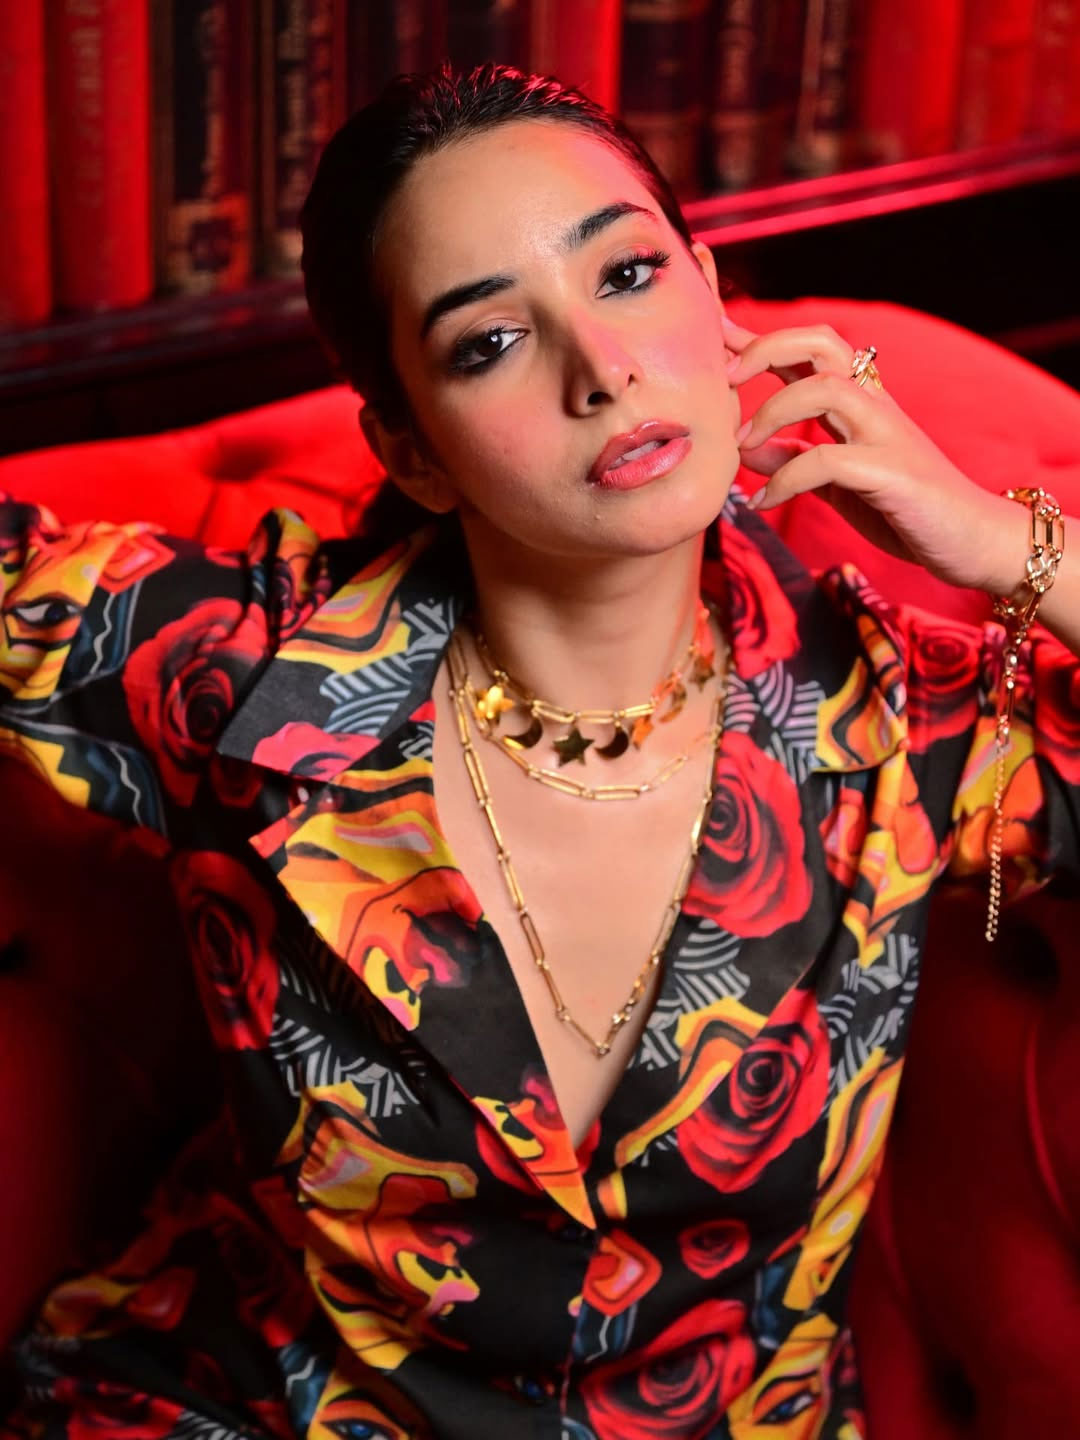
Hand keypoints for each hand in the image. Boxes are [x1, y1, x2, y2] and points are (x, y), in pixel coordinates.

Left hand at [722, 315, 1027, 594]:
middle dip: (766, 348)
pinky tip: (762, 503)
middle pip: (821, 342)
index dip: (758, 338)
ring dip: (772, 411)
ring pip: (826, 387)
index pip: (808, 349)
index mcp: (859, 402)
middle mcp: (874, 405)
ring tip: (740, 445)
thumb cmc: (905, 508)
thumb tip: (742, 446)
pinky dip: (785, 479)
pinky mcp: (893, 472)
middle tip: (724, 379)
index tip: (715, 335)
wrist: (974, 540)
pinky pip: (828, 460)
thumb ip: (793, 458)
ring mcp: (886, 434)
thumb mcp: (836, 482)